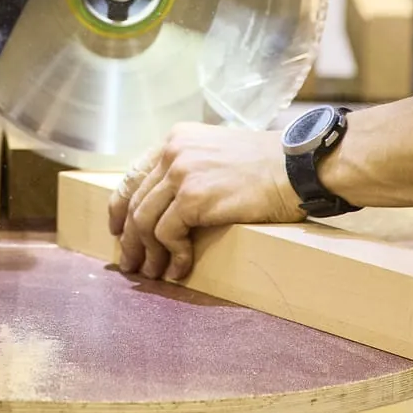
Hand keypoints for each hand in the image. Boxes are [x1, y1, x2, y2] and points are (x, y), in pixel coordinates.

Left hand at [106, 123, 302, 280]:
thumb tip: (168, 206)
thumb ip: (190, 169)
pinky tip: (181, 268)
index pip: (133, 174)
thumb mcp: (217, 154)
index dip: (120, 206)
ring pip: (145, 221)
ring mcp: (181, 173)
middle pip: (135, 201)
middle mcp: (173, 151)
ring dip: (147, 252)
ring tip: (153, 273)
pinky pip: (167, 234)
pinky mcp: (193, 197)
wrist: (295, 167)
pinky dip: (172, 256)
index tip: (116, 229)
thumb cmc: (267, 166)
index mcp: (177, 139)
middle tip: (132, 263)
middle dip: (130, 237)